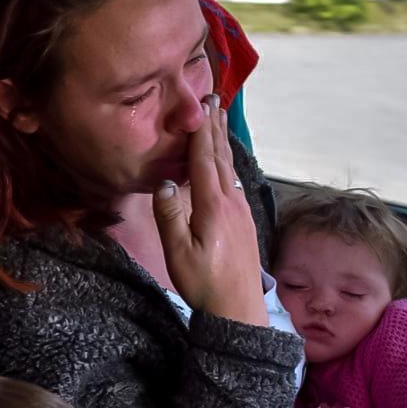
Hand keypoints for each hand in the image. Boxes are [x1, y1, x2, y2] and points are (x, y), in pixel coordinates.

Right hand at [152, 95, 266, 326]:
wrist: (238, 310)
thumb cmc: (204, 284)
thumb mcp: (178, 254)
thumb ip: (170, 217)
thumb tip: (163, 183)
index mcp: (212, 206)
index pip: (204, 159)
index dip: (201, 130)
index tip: (200, 103)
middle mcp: (230, 202)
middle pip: (221, 156)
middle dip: (215, 126)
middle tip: (214, 97)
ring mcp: (240, 210)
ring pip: (229, 167)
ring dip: (223, 140)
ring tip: (220, 118)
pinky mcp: (244, 221)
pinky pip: (233, 180)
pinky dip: (227, 161)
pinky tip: (225, 161)